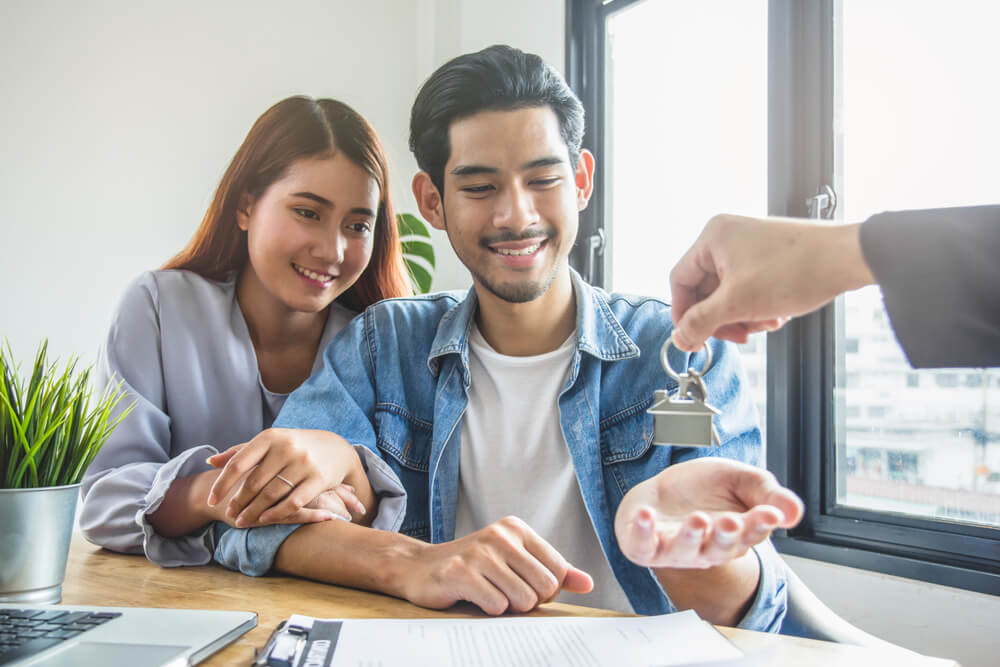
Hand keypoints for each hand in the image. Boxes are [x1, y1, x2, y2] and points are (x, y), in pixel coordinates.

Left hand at [206, 428, 367, 526]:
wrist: (337, 449)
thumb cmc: (296, 446)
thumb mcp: (270, 442)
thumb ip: (241, 452)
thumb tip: (210, 462)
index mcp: (271, 437)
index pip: (239, 463)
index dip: (222, 484)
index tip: (212, 500)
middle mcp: (287, 448)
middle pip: (254, 482)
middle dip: (238, 501)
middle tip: (229, 514)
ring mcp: (304, 463)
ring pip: (271, 494)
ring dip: (253, 511)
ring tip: (242, 521)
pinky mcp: (319, 479)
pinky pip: (293, 501)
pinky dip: (276, 513)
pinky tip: (264, 520)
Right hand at [401, 516, 593, 615]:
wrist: (419, 568)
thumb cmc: (472, 567)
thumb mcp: (514, 561)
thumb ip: (552, 570)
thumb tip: (587, 583)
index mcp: (516, 529)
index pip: (558, 570)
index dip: (547, 590)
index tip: (525, 586)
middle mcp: (500, 536)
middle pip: (545, 587)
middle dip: (530, 601)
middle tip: (506, 593)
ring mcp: (479, 553)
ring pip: (523, 600)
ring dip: (509, 607)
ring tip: (489, 593)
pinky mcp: (461, 572)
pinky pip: (497, 606)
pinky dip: (489, 609)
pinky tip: (474, 597)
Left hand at [615, 457, 803, 569]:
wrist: (662, 490)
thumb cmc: (704, 489)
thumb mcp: (740, 480)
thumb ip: (767, 494)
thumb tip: (794, 513)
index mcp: (735, 536)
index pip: (752, 534)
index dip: (761, 524)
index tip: (770, 513)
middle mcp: (707, 549)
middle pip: (720, 548)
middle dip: (726, 535)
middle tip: (732, 520)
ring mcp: (674, 550)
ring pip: (684, 551)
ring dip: (690, 536)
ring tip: (697, 520)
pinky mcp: (644, 546)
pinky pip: (642, 546)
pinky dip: (643, 532)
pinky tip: (646, 514)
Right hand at [669, 215, 874, 350]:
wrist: (846, 259)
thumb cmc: (796, 270)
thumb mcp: (738, 303)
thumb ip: (701, 322)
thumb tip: (679, 337)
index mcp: (713, 237)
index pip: (680, 280)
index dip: (684, 314)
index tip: (691, 337)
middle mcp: (728, 236)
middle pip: (705, 289)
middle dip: (722, 317)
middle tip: (737, 335)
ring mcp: (749, 245)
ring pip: (728, 293)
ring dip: (743, 315)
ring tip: (764, 322)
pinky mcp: (768, 256)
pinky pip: (748, 288)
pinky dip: (757, 306)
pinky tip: (775, 315)